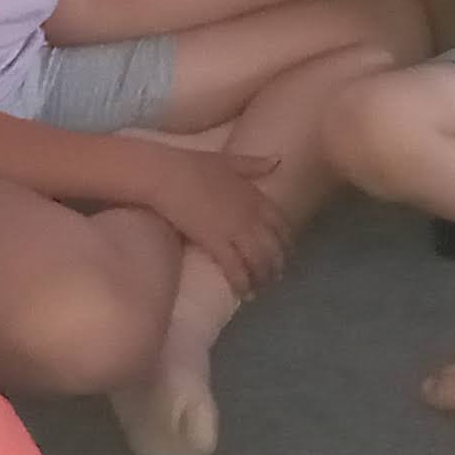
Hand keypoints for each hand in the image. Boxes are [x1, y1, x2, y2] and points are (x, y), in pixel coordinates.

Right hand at [151, 140, 291, 298]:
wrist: (166, 174)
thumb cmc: (193, 164)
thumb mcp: (230, 160)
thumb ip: (254, 164)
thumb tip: (279, 160)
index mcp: (256, 196)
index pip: (281, 224)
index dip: (287, 242)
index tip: (287, 253)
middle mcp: (251, 215)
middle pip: (273, 247)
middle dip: (276, 265)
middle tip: (274, 278)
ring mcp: (235, 230)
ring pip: (258, 261)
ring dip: (262, 278)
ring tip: (260, 289)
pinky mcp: (216, 242)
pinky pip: (236, 268)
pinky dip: (243, 283)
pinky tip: (244, 294)